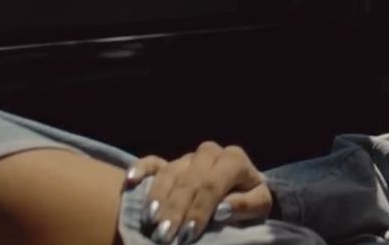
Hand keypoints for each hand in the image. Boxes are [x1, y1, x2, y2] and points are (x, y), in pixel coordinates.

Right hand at [126, 142, 272, 243]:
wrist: (243, 187)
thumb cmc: (249, 199)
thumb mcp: (259, 204)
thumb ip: (246, 206)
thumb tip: (221, 210)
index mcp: (234, 160)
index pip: (212, 184)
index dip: (199, 210)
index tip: (188, 235)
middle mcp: (210, 153)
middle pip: (188, 180)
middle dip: (175, 210)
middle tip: (163, 235)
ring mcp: (188, 157)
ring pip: (169, 172)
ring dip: (157, 197)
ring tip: (149, 220)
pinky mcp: (171, 162)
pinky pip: (152, 162)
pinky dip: (140, 169)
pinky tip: (129, 181)